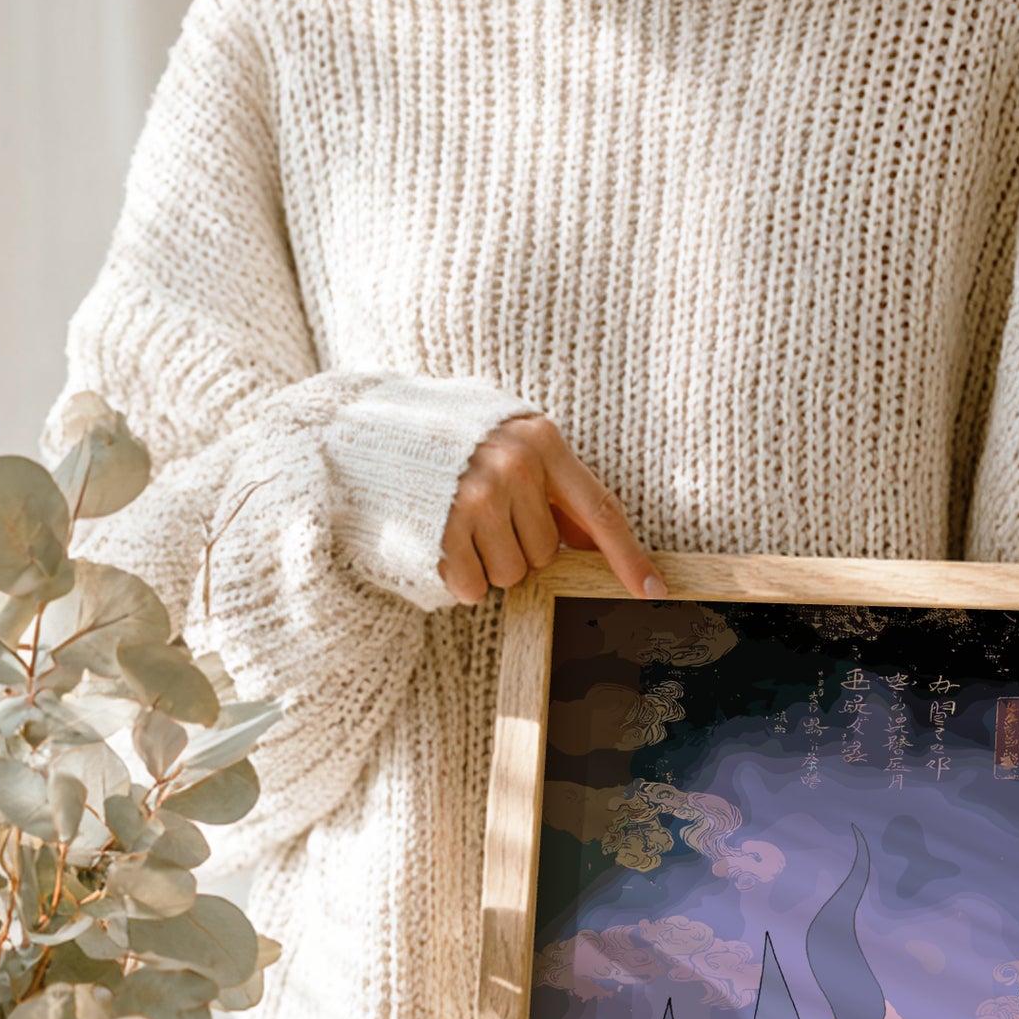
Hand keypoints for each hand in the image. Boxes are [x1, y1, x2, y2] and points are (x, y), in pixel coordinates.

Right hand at [439, 414, 665, 604]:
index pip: (600, 510)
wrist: (364, 428)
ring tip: (458, 525)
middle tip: (483, 516)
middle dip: (519, 548)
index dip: (629, 556)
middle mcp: (515, 467)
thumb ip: (552, 486)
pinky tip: (441, 542)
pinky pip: (474, 587)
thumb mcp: (508, 442)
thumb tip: (594, 540)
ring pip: (512, 575)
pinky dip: (460, 578)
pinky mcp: (443, 529)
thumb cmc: (447, 440)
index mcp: (541, 441)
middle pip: (547, 554)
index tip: (654, 591)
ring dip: (488, 564)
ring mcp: (477, 498)